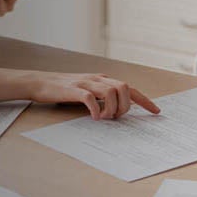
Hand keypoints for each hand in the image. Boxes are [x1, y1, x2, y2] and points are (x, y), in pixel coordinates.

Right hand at [30, 71, 160, 119]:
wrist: (40, 82)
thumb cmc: (64, 90)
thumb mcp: (88, 91)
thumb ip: (102, 97)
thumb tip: (117, 110)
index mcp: (103, 79)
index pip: (130, 88)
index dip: (144, 100)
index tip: (156, 111)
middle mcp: (98, 79)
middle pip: (125, 87)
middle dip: (126, 106)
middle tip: (116, 118)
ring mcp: (86, 82)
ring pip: (111, 91)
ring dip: (113, 108)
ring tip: (105, 118)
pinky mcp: (74, 89)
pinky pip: (90, 98)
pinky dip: (96, 109)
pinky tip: (95, 117)